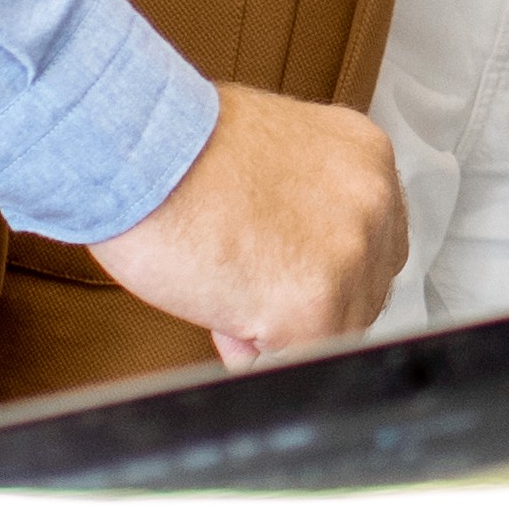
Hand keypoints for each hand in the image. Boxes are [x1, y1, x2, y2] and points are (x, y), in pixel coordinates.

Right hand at [91, 87, 404, 357]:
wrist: (135, 152)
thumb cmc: (175, 147)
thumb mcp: (265, 160)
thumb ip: (298, 213)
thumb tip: (290, 276)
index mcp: (365, 156)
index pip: (370, 241)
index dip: (319, 268)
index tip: (285, 274)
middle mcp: (373, 201)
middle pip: (362, 290)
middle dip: (304, 301)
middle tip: (241, 284)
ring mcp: (352, 255)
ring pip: (334, 331)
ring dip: (279, 329)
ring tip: (224, 288)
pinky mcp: (317, 306)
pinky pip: (299, 361)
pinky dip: (258, 354)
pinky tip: (222, 314)